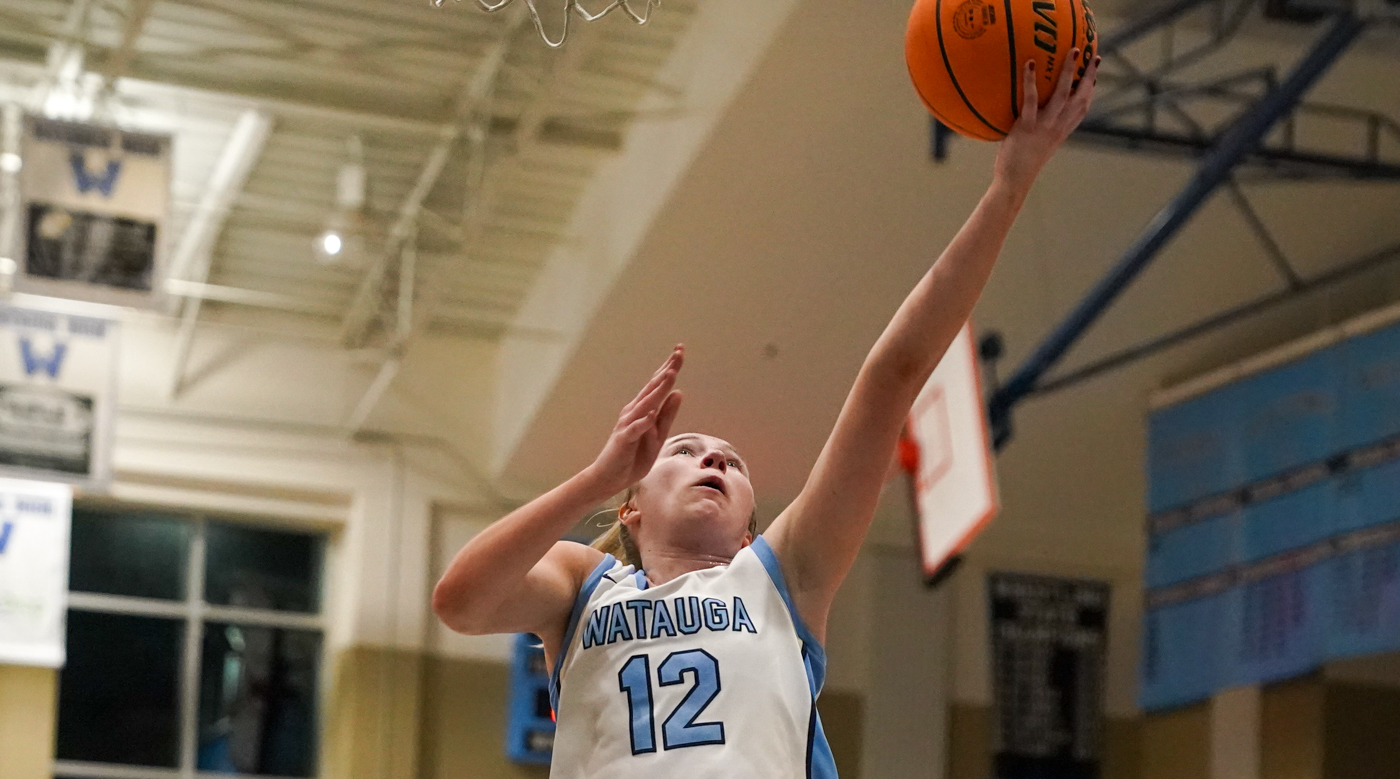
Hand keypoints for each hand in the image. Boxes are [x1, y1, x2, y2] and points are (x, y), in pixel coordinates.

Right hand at [587, 345, 684, 495]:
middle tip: (679, 352)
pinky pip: (634, 430)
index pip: (658, 385)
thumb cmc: (634, 456)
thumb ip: (667, 414)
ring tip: (670, 375)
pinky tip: (651, 413)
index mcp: (644, 409)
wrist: (611, 477)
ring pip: (645, 405)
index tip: (681, 350)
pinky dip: (642, 422)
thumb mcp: (658, 434)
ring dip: (657, 390)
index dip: (670, 368)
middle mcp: (634, 412)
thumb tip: (678, 392)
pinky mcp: (623, 441)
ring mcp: (628, 425)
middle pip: (653, 388)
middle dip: (667, 370)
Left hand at [994, 49, 1099, 190]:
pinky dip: (1031, 80)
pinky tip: (1030, 63)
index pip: (1082, 109)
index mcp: (1061, 132)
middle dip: (1090, 76)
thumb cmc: (1020, 166)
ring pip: (1062, 94)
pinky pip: (1031, 99)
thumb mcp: (1036, 146)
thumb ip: (1040, 132)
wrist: (1014, 182)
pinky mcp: (1027, 126)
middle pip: (1080, 98)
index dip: (1090, 91)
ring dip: (1069, 71)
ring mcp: (1044, 126)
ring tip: (1072, 51)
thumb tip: (1032, 117)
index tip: (1095, 75)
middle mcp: (1057, 127)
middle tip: (1094, 56)